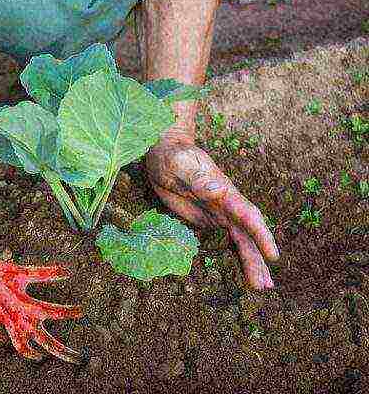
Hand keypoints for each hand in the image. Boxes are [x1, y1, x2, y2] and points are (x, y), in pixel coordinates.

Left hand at [146, 139, 278, 289]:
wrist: (167, 153)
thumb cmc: (172, 156)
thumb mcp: (181, 165)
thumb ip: (199, 179)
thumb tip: (220, 191)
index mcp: (224, 191)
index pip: (247, 214)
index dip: (261, 235)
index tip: (273, 255)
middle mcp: (228, 204)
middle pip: (248, 234)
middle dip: (258, 258)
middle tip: (266, 286)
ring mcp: (221, 212)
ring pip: (242, 240)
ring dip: (252, 262)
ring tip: (262, 287)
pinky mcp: (212, 218)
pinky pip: (229, 240)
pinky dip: (238, 255)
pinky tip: (246, 272)